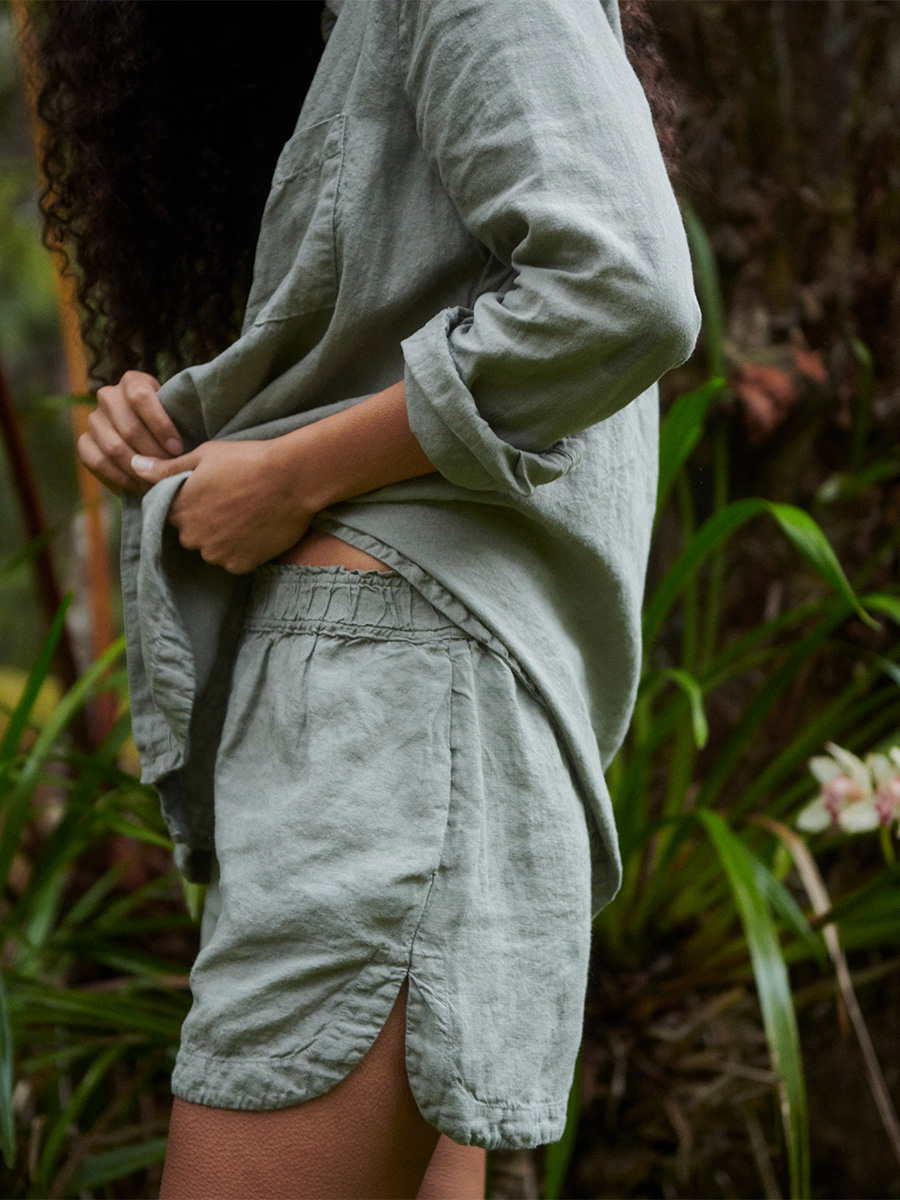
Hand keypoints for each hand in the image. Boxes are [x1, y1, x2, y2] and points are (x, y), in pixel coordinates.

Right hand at [78, 370, 182, 494]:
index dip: (160, 424)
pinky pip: (98, 462)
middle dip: (154, 454)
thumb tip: (192, 442)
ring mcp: (93, 419)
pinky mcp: (84, 442)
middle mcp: (108, 396)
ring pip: (113, 447)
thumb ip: (181, 418)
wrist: (146, 435)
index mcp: (132, 381)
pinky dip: (121, 477)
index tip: (178, 448)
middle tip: (170, 470)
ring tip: (158, 480)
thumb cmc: (170, 424)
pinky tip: (140, 485)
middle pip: (129, 428)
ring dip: (139, 469)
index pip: (140, 397)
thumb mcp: (177, 413)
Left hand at [131, 439, 315, 574]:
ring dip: (223, 537)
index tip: (209, 493)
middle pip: (191, 534)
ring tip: (246, 515)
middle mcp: (192, 536)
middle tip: (231, 502)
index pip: (171, 514)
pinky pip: (234, 560)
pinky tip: (256, 529)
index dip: (190, 503)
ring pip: (212, 549)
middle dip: (205, 522)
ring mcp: (217, 553)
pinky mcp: (240, 565)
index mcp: (179, 508)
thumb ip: (166, 468)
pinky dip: (242, 549)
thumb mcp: (204, 455)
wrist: (292, 478)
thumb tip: (133, 466)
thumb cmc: (248, 460)